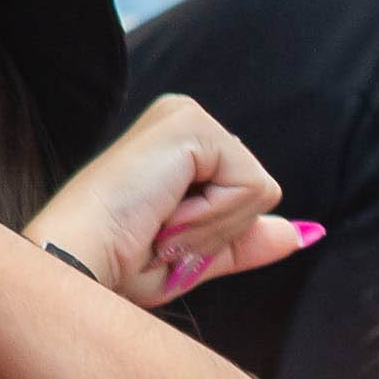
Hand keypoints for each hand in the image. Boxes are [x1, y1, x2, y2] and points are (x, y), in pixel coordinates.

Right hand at [27, 92, 305, 304]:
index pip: (243, 193)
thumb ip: (241, 239)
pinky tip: (168, 213)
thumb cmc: (116, 264)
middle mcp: (182, 118)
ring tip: (162, 225)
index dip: (214, 233)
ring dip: (215, 227)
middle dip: (218, 230)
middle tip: (161, 235)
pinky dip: (215, 217)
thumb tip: (300, 234)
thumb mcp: (192, 256)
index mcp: (178, 145)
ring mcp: (186, 115)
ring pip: (259, 190)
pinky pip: (251, 187)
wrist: (78, 261)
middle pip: (257, 190)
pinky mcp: (191, 123)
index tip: (160, 239)